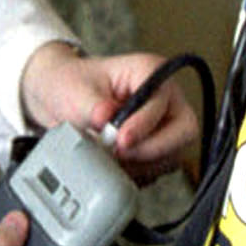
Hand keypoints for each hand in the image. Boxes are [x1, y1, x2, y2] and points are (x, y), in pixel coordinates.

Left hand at [18, 41, 200, 183]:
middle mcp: (165, 99)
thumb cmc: (74, 85)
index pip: (163, 102)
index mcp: (150, 72)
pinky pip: (159, 170)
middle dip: (151, 149)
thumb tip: (106, 119)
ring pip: (173, 156)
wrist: (61, 99)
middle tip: (118, 153)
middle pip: (184, 132)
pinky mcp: (157, 150)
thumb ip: (91, 106)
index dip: (144, 124)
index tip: (120, 139)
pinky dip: (137, 173)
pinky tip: (114, 165)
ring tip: (109, 156)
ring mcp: (165, 126)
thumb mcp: (75, 91)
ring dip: (141, 164)